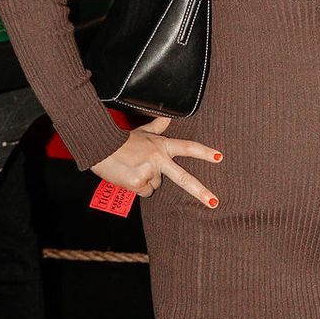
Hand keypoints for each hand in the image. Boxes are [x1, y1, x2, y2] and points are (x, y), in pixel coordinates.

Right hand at [90, 112, 221, 207]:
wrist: (100, 146)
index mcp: (162, 146)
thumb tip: (169, 116)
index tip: (219, 157)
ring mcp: (149, 171)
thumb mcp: (142, 131)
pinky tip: (128, 176)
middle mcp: (159, 159)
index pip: (188, 148)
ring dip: (146, 181)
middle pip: (183, 178)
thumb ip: (158, 126)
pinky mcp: (137, 182)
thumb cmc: (121, 140)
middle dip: (201, 192)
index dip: (204, 153)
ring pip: (155, 186)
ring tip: (133, 168)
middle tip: (214, 202)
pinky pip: (143, 192)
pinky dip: (136, 188)